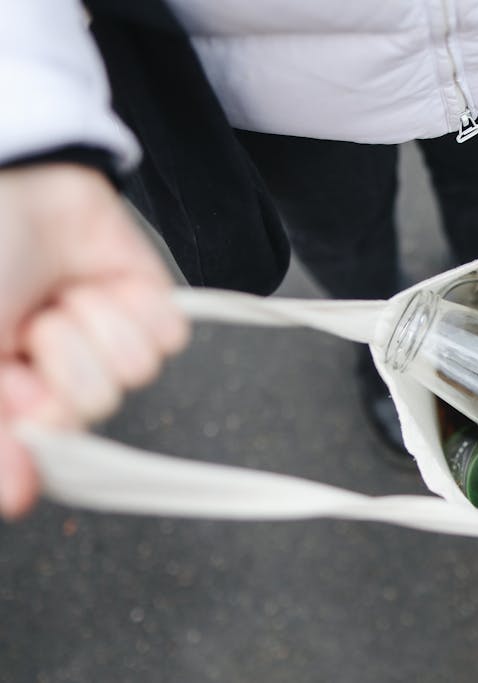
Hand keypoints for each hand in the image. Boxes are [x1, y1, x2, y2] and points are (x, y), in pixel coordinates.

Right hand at [0, 163, 188, 518]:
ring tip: (55, 299)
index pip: (45, 448)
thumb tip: (17, 498)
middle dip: (58, 366)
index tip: (15, 392)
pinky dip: (131, 308)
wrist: (8, 174)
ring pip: (130, 375)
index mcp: (8, 389)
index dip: (35, 427)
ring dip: (86, 328)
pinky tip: (94, 284)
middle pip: (90, 412)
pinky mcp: (146, 304)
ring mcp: (102, 336)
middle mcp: (55, 369)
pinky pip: (165, 337)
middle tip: (27, 328)